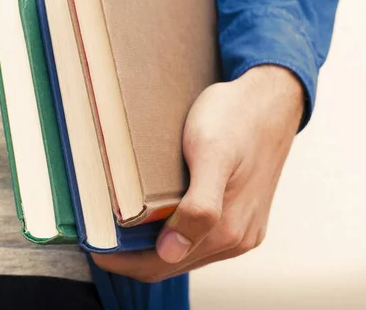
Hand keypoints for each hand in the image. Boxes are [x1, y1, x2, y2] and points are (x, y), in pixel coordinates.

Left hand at [92, 65, 303, 281]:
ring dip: (152, 243)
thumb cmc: (237, 118)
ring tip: (123, 219)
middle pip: (169, 263)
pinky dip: (174, 232)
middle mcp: (236, 237)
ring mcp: (242, 229)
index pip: (158, 265)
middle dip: (131, 253)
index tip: (92, 240)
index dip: (120, 259)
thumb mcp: (211, 153)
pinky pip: (201, 238)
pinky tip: (159, 211)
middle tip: (100, 229)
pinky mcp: (243, 216)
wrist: (273, 100)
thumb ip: (199, 207)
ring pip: (185, 252)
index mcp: (226, 228)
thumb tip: (172, 251)